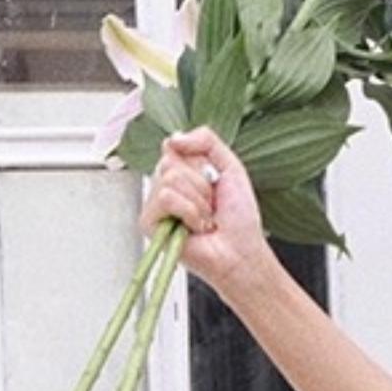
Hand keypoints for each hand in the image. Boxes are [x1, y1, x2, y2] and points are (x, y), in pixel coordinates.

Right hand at [140, 126, 272, 300]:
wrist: (241, 252)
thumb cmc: (239, 219)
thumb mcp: (231, 166)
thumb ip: (206, 139)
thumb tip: (173, 137)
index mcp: (180, 171)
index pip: (174, 145)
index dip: (198, 161)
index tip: (213, 181)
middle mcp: (165, 186)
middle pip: (171, 161)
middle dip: (201, 184)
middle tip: (211, 206)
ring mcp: (155, 205)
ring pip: (170, 178)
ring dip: (198, 201)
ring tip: (205, 220)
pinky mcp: (149, 223)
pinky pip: (166, 198)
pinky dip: (190, 212)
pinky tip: (196, 228)